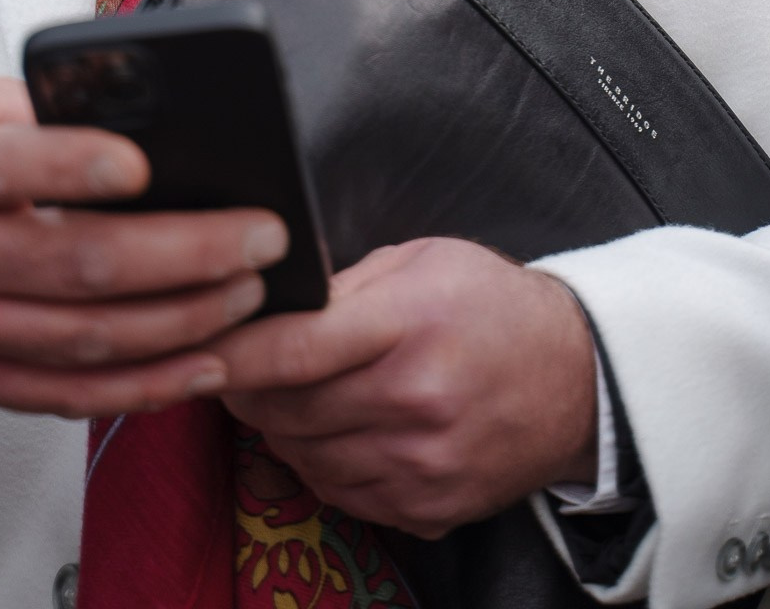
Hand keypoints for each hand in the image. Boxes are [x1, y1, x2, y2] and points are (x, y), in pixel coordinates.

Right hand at [0, 79, 287, 418]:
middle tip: (260, 234)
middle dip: (186, 253)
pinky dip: (144, 387)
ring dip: (183, 322)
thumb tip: (153, 113)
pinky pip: (68, 396)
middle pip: (78, 265)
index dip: (79, 167)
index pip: (12, 168)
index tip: (147, 163)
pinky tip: (204, 363)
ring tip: (252, 292)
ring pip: (86, 340)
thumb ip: (45, 108)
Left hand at [215, 236, 596, 537]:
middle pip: (287, 409)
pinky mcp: (426, 508)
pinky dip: (319, 462)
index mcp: (411, 323)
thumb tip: (267, 297)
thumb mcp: (425, 261)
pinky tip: (332, 428)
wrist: (576, 380)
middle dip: (245, 388)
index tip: (193, 346)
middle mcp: (414, 401)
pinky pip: (339, 493)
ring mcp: (420, 464)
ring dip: (280, 426)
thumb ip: (345, 282)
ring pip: (304, 456)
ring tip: (288, 392)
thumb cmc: (492, 306)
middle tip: (228, 364)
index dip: (233, 351)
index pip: (294, 347)